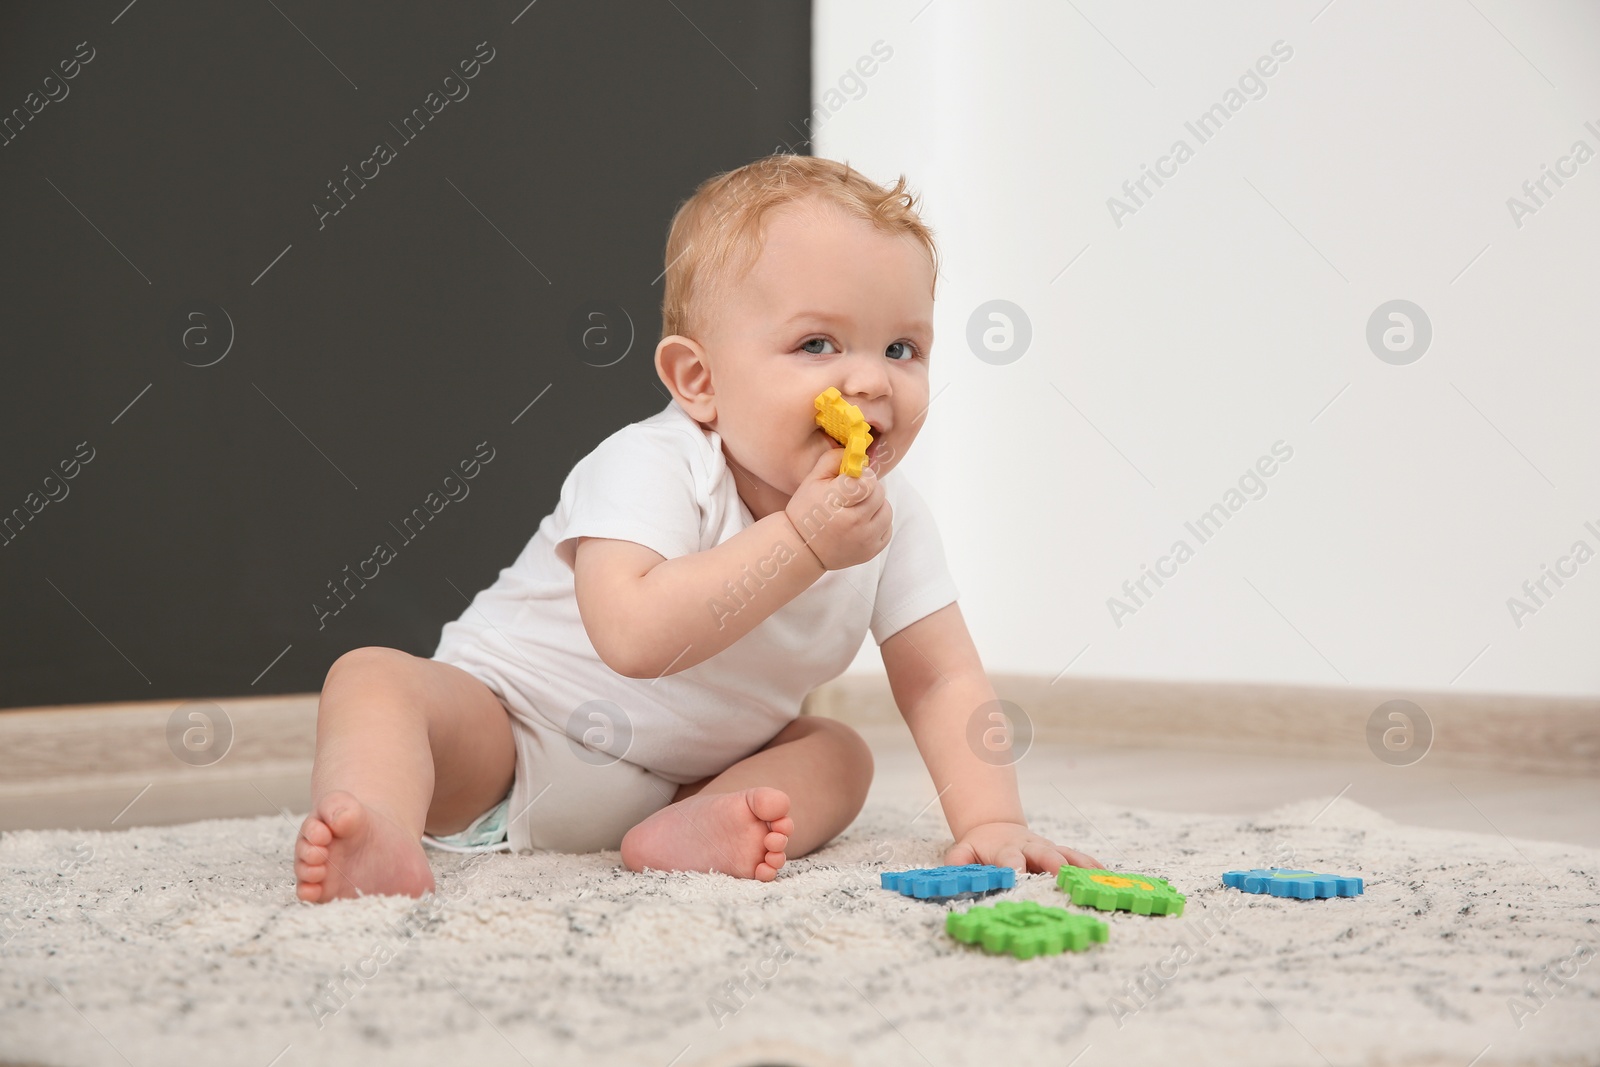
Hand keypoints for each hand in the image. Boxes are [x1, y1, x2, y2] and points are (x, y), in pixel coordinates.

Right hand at [784, 446, 891, 570]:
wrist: (802, 550)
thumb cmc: (806, 511)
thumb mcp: (811, 480)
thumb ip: (833, 459)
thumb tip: (857, 453)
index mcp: (835, 502)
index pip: (866, 481)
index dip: (862, 474)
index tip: (853, 477)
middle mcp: (853, 523)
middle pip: (879, 493)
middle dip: (868, 488)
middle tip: (854, 492)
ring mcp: (864, 540)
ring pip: (886, 510)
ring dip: (875, 505)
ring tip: (858, 507)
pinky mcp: (871, 551)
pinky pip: (888, 528)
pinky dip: (878, 522)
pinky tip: (862, 521)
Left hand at [945, 821, 1102, 875]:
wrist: (996, 829)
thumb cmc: (979, 849)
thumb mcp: (962, 853)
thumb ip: (958, 864)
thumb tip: (953, 875)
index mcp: (1004, 849)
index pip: (1009, 858)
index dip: (1014, 867)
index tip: (1018, 877)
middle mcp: (1029, 847)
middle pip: (1043, 853)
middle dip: (1053, 863)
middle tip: (1062, 875)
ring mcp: (1046, 849)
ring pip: (1065, 854)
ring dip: (1079, 866)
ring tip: (1095, 878)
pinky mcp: (1059, 853)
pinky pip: (1078, 858)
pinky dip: (1092, 866)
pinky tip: (1106, 875)